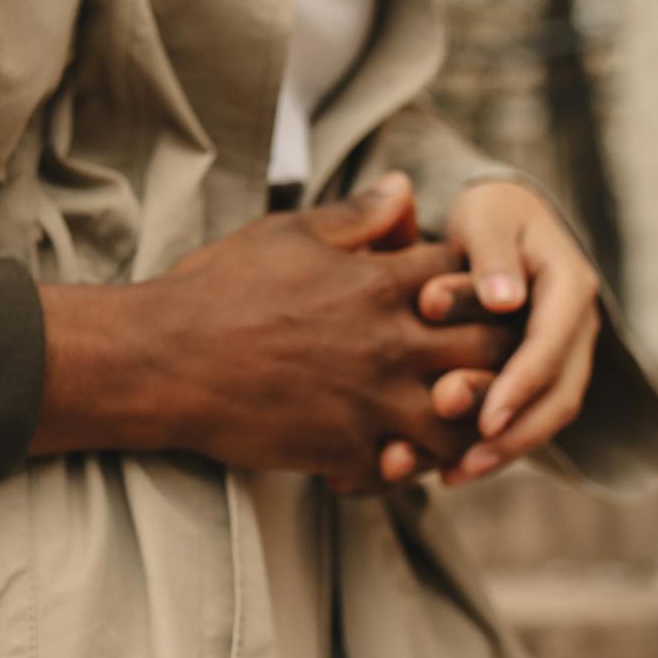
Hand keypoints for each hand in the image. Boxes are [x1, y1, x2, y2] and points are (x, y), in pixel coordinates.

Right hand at [29, 174, 506, 487]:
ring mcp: (372, 403)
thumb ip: (356, 216)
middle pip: (491, 350)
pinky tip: (389, 453)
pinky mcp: (345, 450)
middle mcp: (389, 343)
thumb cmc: (218, 288)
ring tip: (443, 413)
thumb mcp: (287, 234)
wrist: (161, 360)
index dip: (482, 281)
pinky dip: (408, 465)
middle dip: (496, 351)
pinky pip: (407, 471)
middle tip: (476, 355)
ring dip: (464, 418)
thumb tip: (406, 187)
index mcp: (380, 282)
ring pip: (464, 422)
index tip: (466, 289)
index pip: (474, 276)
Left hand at [377, 179, 600, 484]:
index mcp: (569, 284)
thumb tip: (504, 300)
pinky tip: (446, 472)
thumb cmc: (487, 216)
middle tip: (468, 461)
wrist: (497, 221)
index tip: (486, 418)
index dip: (522, 384)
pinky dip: (491, 447)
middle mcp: (575, 327)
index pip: (553, 343)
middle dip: (516, 433)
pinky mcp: (538, 377)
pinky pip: (524, 418)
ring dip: (504, 452)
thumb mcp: (487, 218)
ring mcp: (562, 356)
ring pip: (546, 416)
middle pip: (559, 394)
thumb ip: (493, 253)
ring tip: (454, 476)